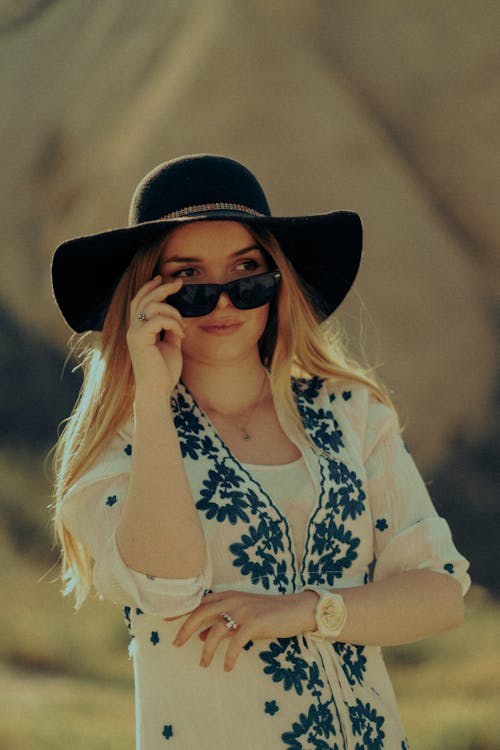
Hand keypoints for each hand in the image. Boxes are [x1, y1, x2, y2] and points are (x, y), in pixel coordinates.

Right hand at [127, 276, 185, 394]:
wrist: (157, 391)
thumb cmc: (164, 372)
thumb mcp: (171, 346)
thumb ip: (171, 331)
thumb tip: (178, 319)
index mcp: (139, 330)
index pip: (139, 302)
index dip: (149, 288)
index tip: (163, 278)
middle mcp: (133, 330)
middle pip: (143, 299)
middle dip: (161, 288)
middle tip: (179, 283)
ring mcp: (134, 334)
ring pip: (152, 307)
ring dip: (173, 312)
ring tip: (183, 327)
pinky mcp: (139, 339)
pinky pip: (157, 320)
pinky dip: (173, 323)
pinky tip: (180, 334)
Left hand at [171, 590, 317, 671]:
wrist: (295, 609)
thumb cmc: (269, 614)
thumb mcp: (244, 615)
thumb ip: (224, 622)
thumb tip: (202, 637)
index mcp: (229, 595)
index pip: (200, 601)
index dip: (182, 610)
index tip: (166, 619)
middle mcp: (233, 600)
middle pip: (201, 613)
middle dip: (185, 628)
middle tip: (175, 644)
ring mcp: (243, 610)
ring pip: (215, 631)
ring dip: (206, 650)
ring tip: (202, 664)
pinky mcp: (254, 623)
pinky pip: (235, 643)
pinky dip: (228, 657)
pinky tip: (227, 668)